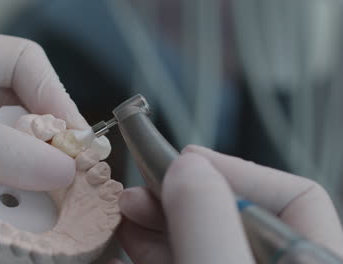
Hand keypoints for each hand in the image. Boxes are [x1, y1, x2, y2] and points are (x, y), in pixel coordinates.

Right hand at [114, 145, 342, 262]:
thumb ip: (210, 224)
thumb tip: (187, 167)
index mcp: (308, 263)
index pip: (293, 197)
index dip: (235, 171)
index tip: (181, 162)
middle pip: (235, 214)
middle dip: (180, 196)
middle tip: (138, 191)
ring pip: (202, 237)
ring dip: (158, 220)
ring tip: (124, 212)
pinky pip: (179, 259)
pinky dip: (150, 249)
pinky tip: (124, 242)